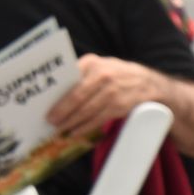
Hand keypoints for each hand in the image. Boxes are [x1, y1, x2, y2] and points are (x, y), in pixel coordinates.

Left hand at [46, 55, 163, 138]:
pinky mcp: (120, 105)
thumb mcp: (101, 67)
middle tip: (50, 121)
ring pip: (86, 109)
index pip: (69, 79)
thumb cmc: (118, 76)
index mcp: (92, 62)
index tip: (43, 104)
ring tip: (60, 129)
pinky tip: (75, 132)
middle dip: (61, 111)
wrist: (149, 84)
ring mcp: (112, 91)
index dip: (56, 94)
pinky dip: (85, 126)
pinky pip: (98, 118)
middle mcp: (103, 74)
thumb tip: (56, 94)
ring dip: (71, 121)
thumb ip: (82, 75)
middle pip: (76, 96)